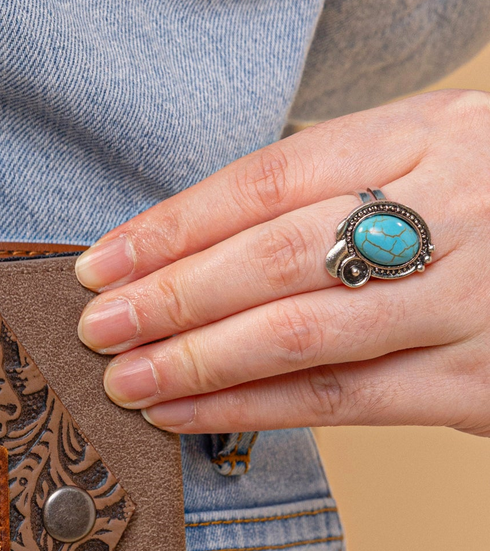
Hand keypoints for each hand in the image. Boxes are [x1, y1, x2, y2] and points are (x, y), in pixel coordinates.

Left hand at [74, 89, 489, 436]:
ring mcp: (467, 297)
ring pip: (301, 334)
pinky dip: (248, 410)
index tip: (104, 264)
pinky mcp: (472, 380)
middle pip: (275, 257)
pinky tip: (185, 414)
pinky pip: (339, 400)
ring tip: (128, 379)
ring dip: (196, 363)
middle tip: (100, 327)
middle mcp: (453, 209)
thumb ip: (322, 195)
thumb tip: (182, 251)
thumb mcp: (418, 163)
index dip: (172, 228)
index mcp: (426, 136)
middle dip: (171, 297)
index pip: (266, 182)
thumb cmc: (479, 210)